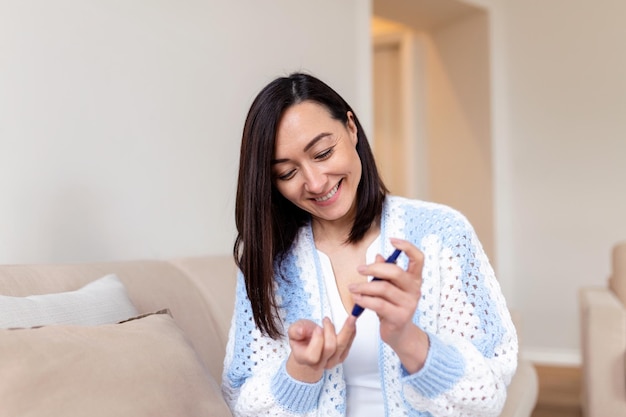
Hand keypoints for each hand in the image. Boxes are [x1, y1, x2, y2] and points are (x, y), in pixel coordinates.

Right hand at [286, 315, 355, 382]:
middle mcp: (319, 364)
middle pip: (330, 349)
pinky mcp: (341, 357)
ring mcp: (331, 362)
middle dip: (330, 331)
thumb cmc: (302, 337)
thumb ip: (295, 330)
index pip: (312, 355)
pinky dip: (351, 333)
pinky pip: (348, 345)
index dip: (317, 341)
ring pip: (342, 347)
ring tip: (349, 318)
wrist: (309, 344)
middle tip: (326, 320)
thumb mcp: (294, 330)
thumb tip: (301, 331)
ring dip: (346, 331)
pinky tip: (352, 324)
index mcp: (304, 358)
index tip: (317, 328)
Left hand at [349, 238, 428, 372]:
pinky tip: (357, 299)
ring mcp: (409, 304)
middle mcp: (415, 290)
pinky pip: (378, 304)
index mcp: (414, 279)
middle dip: (374, 268)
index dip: (407, 247)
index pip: (418, 258)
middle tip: (360, 270)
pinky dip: (365, 300)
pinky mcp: (399, 317)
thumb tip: (379, 256)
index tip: (392, 240)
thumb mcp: (389, 288)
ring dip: (364, 287)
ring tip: (352, 288)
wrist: (399, 334)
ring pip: (383, 288)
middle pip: (396, 272)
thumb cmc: (393, 307)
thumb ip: (385, 273)